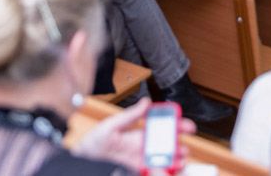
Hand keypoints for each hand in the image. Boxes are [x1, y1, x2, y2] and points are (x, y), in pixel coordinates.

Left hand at [73, 97, 195, 168]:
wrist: (84, 159)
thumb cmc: (95, 140)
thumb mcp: (112, 124)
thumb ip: (131, 115)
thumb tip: (145, 102)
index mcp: (139, 132)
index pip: (161, 127)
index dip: (175, 125)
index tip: (187, 125)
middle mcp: (142, 146)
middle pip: (166, 145)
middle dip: (179, 145)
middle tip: (186, 147)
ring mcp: (140, 159)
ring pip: (163, 160)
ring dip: (174, 160)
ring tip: (181, 160)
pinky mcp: (136, 169)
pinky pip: (153, 171)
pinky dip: (163, 170)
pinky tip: (168, 169)